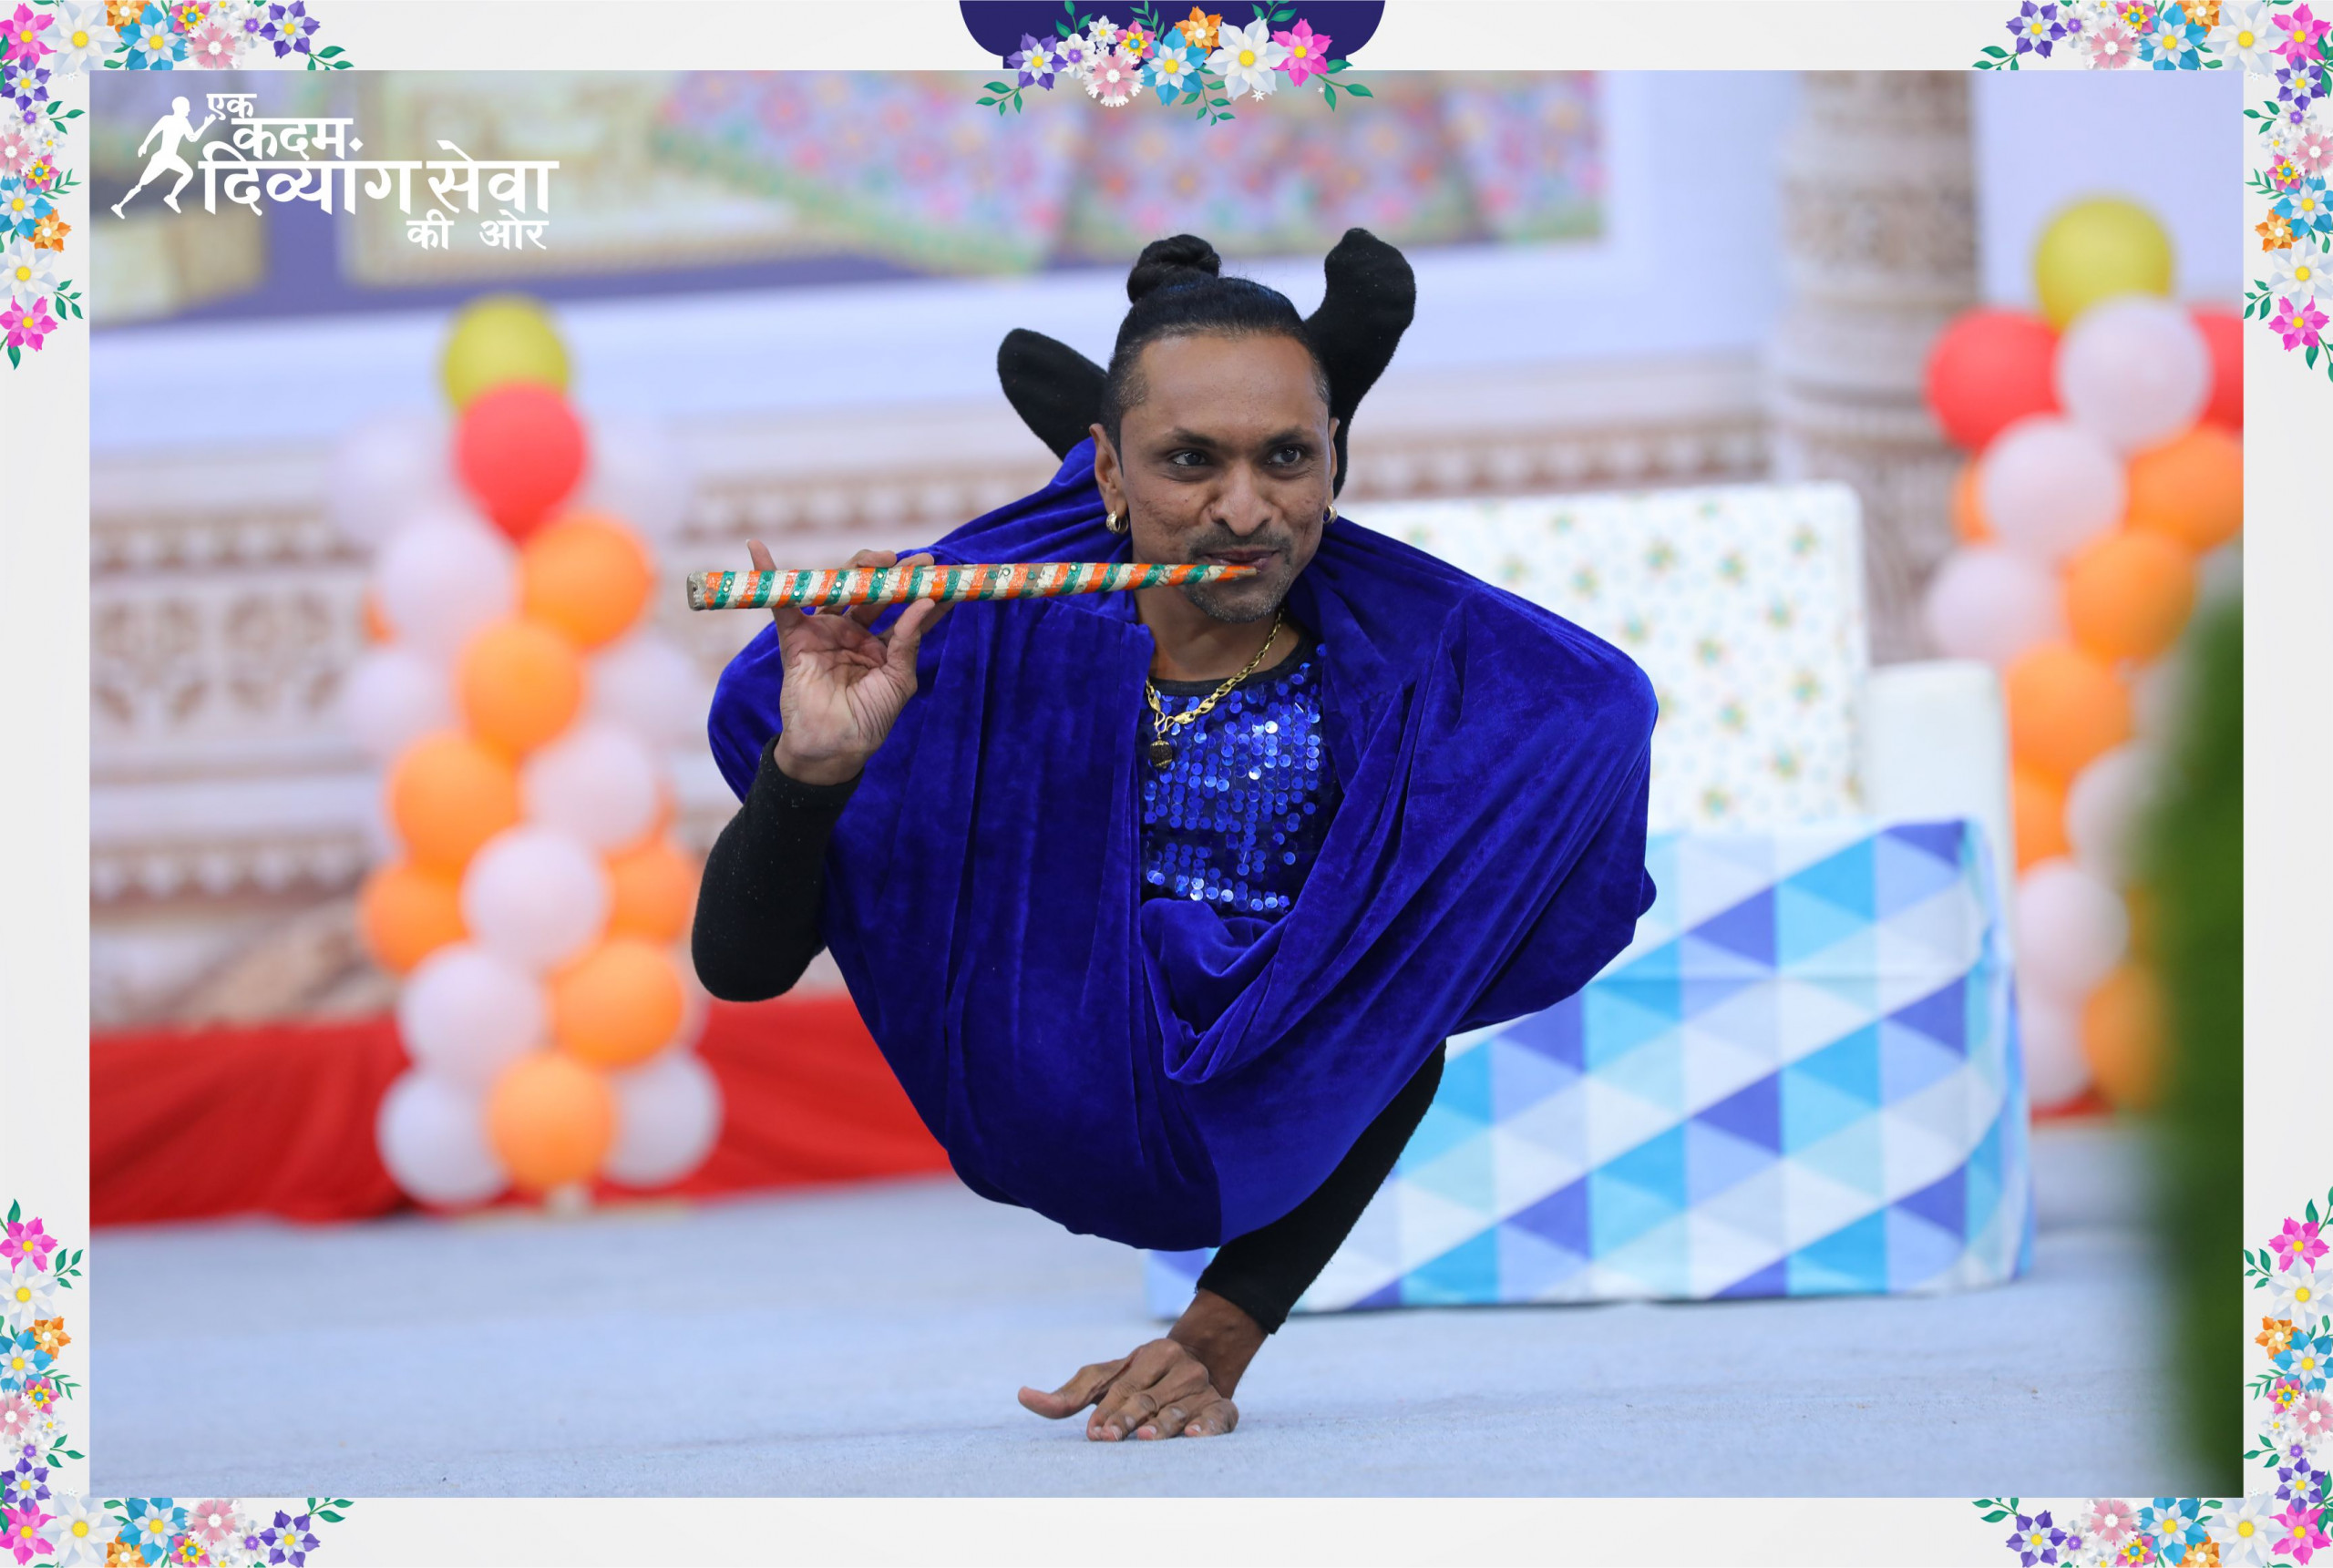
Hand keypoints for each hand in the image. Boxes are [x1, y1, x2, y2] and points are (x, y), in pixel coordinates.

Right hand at [756, 541, 950, 786]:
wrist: (832, 748)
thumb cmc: (869, 720)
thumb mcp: (899, 681)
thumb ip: (908, 642)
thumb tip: (926, 603)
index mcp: (882, 644)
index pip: (905, 608)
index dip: (924, 590)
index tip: (948, 574)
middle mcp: (854, 632)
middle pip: (874, 589)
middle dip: (896, 571)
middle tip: (919, 562)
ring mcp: (825, 630)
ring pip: (840, 586)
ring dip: (859, 566)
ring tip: (881, 557)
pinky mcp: (797, 637)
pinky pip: (782, 602)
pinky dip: (769, 576)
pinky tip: (758, 549)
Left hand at [1017, 1338, 1239, 1440]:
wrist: (1203, 1364)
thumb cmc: (1141, 1379)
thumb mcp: (1108, 1379)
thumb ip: (1069, 1394)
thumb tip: (1022, 1396)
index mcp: (1151, 1354)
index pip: (1126, 1386)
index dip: (1109, 1411)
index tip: (1095, 1434)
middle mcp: (1180, 1367)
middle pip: (1149, 1399)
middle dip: (1128, 1419)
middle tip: (1112, 1439)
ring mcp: (1203, 1387)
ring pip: (1179, 1410)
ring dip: (1163, 1425)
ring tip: (1147, 1438)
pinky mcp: (1223, 1407)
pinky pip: (1219, 1417)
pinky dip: (1208, 1427)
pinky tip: (1195, 1437)